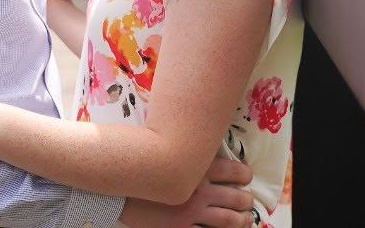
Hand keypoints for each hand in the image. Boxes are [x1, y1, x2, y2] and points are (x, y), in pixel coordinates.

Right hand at [119, 158, 253, 227]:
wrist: (117, 190)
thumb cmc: (139, 166)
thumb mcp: (165, 152)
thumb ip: (185, 152)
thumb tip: (197, 145)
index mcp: (198, 168)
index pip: (235, 171)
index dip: (245, 175)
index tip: (246, 177)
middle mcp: (200, 190)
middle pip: (237, 198)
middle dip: (246, 200)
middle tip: (247, 201)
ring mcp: (192, 212)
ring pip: (229, 220)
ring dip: (242, 220)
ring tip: (245, 219)